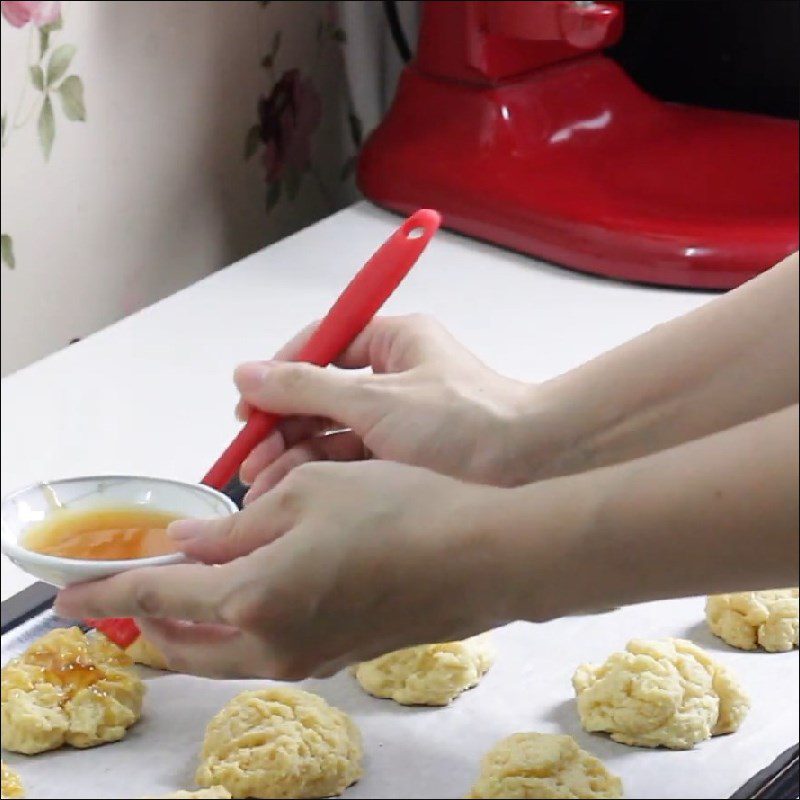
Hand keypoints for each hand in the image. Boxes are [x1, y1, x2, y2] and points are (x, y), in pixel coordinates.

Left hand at [55, 461, 507, 678]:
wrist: (482, 556)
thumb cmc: (400, 510)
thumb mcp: (306, 492)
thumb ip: (239, 524)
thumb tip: (191, 542)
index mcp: (255, 598)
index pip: (157, 601)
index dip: (108, 595)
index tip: (69, 597)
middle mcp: (274, 643)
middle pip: (184, 645)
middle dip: (143, 623)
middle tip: (119, 598)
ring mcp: (309, 656)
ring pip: (224, 654)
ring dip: (190, 629)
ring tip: (174, 598)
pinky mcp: (339, 654)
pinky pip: (265, 649)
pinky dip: (235, 628)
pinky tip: (245, 594)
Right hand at [235, 315, 535, 503]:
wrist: (531, 467)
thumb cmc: (465, 422)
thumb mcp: (375, 400)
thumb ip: (306, 388)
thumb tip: (247, 374)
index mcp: (393, 340)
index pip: (320, 345)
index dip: (278, 375)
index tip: (247, 407)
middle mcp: (393, 374)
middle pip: (319, 392)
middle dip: (281, 424)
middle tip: (250, 458)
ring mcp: (397, 416)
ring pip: (331, 429)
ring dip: (294, 453)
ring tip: (261, 485)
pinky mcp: (402, 453)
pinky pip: (349, 456)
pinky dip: (320, 472)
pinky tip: (292, 492)